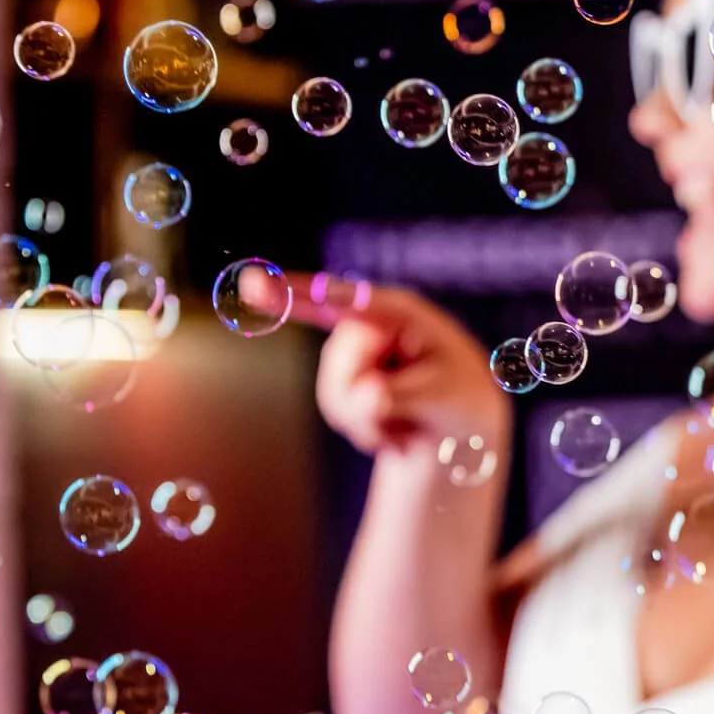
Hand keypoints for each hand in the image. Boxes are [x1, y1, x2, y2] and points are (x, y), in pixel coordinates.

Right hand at [244, 270, 507, 455]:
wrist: (460, 421)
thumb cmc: (460, 394)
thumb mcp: (444, 395)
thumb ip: (401, 394)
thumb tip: (365, 396)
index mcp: (400, 311)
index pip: (345, 300)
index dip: (298, 293)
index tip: (254, 284)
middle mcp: (369, 323)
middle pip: (342, 366)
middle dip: (372, 399)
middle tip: (411, 411)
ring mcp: (351, 351)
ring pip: (336, 395)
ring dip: (372, 420)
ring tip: (408, 419)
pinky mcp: (342, 378)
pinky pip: (336, 409)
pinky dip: (367, 429)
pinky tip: (395, 427)